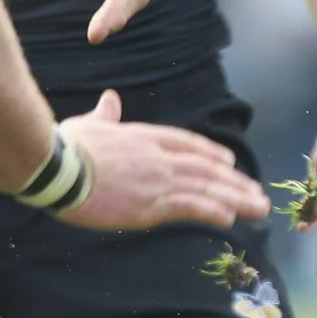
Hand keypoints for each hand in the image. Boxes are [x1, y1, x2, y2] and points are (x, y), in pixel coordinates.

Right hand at [57, 89, 269, 231]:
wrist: (57, 167)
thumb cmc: (66, 146)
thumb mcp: (90, 124)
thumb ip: (106, 114)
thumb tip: (110, 99)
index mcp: (146, 137)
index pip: (189, 144)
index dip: (212, 155)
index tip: (230, 162)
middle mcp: (160, 157)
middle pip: (207, 168)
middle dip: (235, 182)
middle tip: (258, 193)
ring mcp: (159, 180)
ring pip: (208, 188)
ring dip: (237, 198)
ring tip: (259, 208)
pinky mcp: (152, 205)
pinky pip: (191, 207)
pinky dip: (213, 211)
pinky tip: (231, 218)